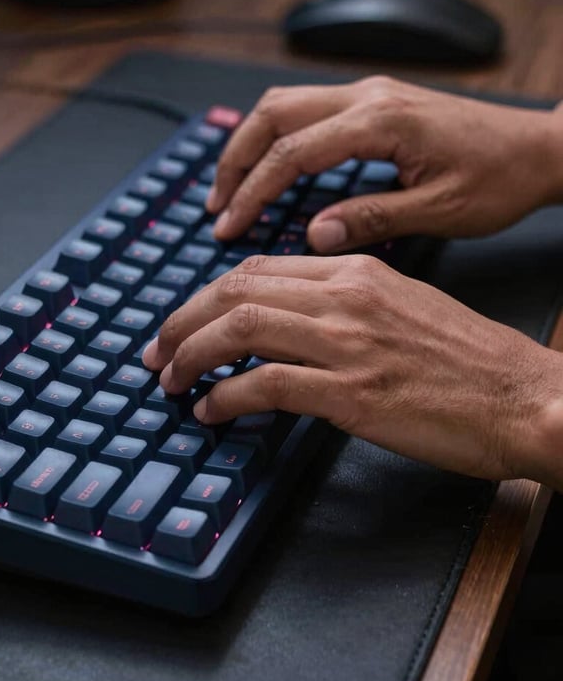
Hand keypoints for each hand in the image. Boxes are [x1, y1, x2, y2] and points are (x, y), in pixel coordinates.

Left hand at [142, 255, 562, 486]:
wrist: (523, 396)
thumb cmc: (466, 359)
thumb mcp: (400, 307)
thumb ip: (341, 304)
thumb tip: (286, 320)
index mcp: (355, 271)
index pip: (256, 270)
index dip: (207, 296)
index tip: (184, 322)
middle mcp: (344, 297)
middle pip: (234, 292)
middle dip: (181, 322)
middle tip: (157, 352)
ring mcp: (346, 343)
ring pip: (240, 330)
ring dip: (191, 356)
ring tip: (170, 381)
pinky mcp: (352, 393)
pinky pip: (266, 385)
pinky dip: (226, 396)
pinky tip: (211, 410)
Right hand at [207, 76, 562, 250]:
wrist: (538, 148)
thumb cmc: (498, 178)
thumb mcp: (438, 211)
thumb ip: (371, 220)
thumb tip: (311, 235)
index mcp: (380, 122)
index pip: (291, 152)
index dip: (252, 192)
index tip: (227, 226)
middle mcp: (367, 97)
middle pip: (272, 114)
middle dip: (234, 160)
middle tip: (215, 205)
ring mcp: (368, 94)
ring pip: (283, 105)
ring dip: (249, 145)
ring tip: (230, 189)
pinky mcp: (372, 103)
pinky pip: (305, 111)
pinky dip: (275, 140)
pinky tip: (267, 169)